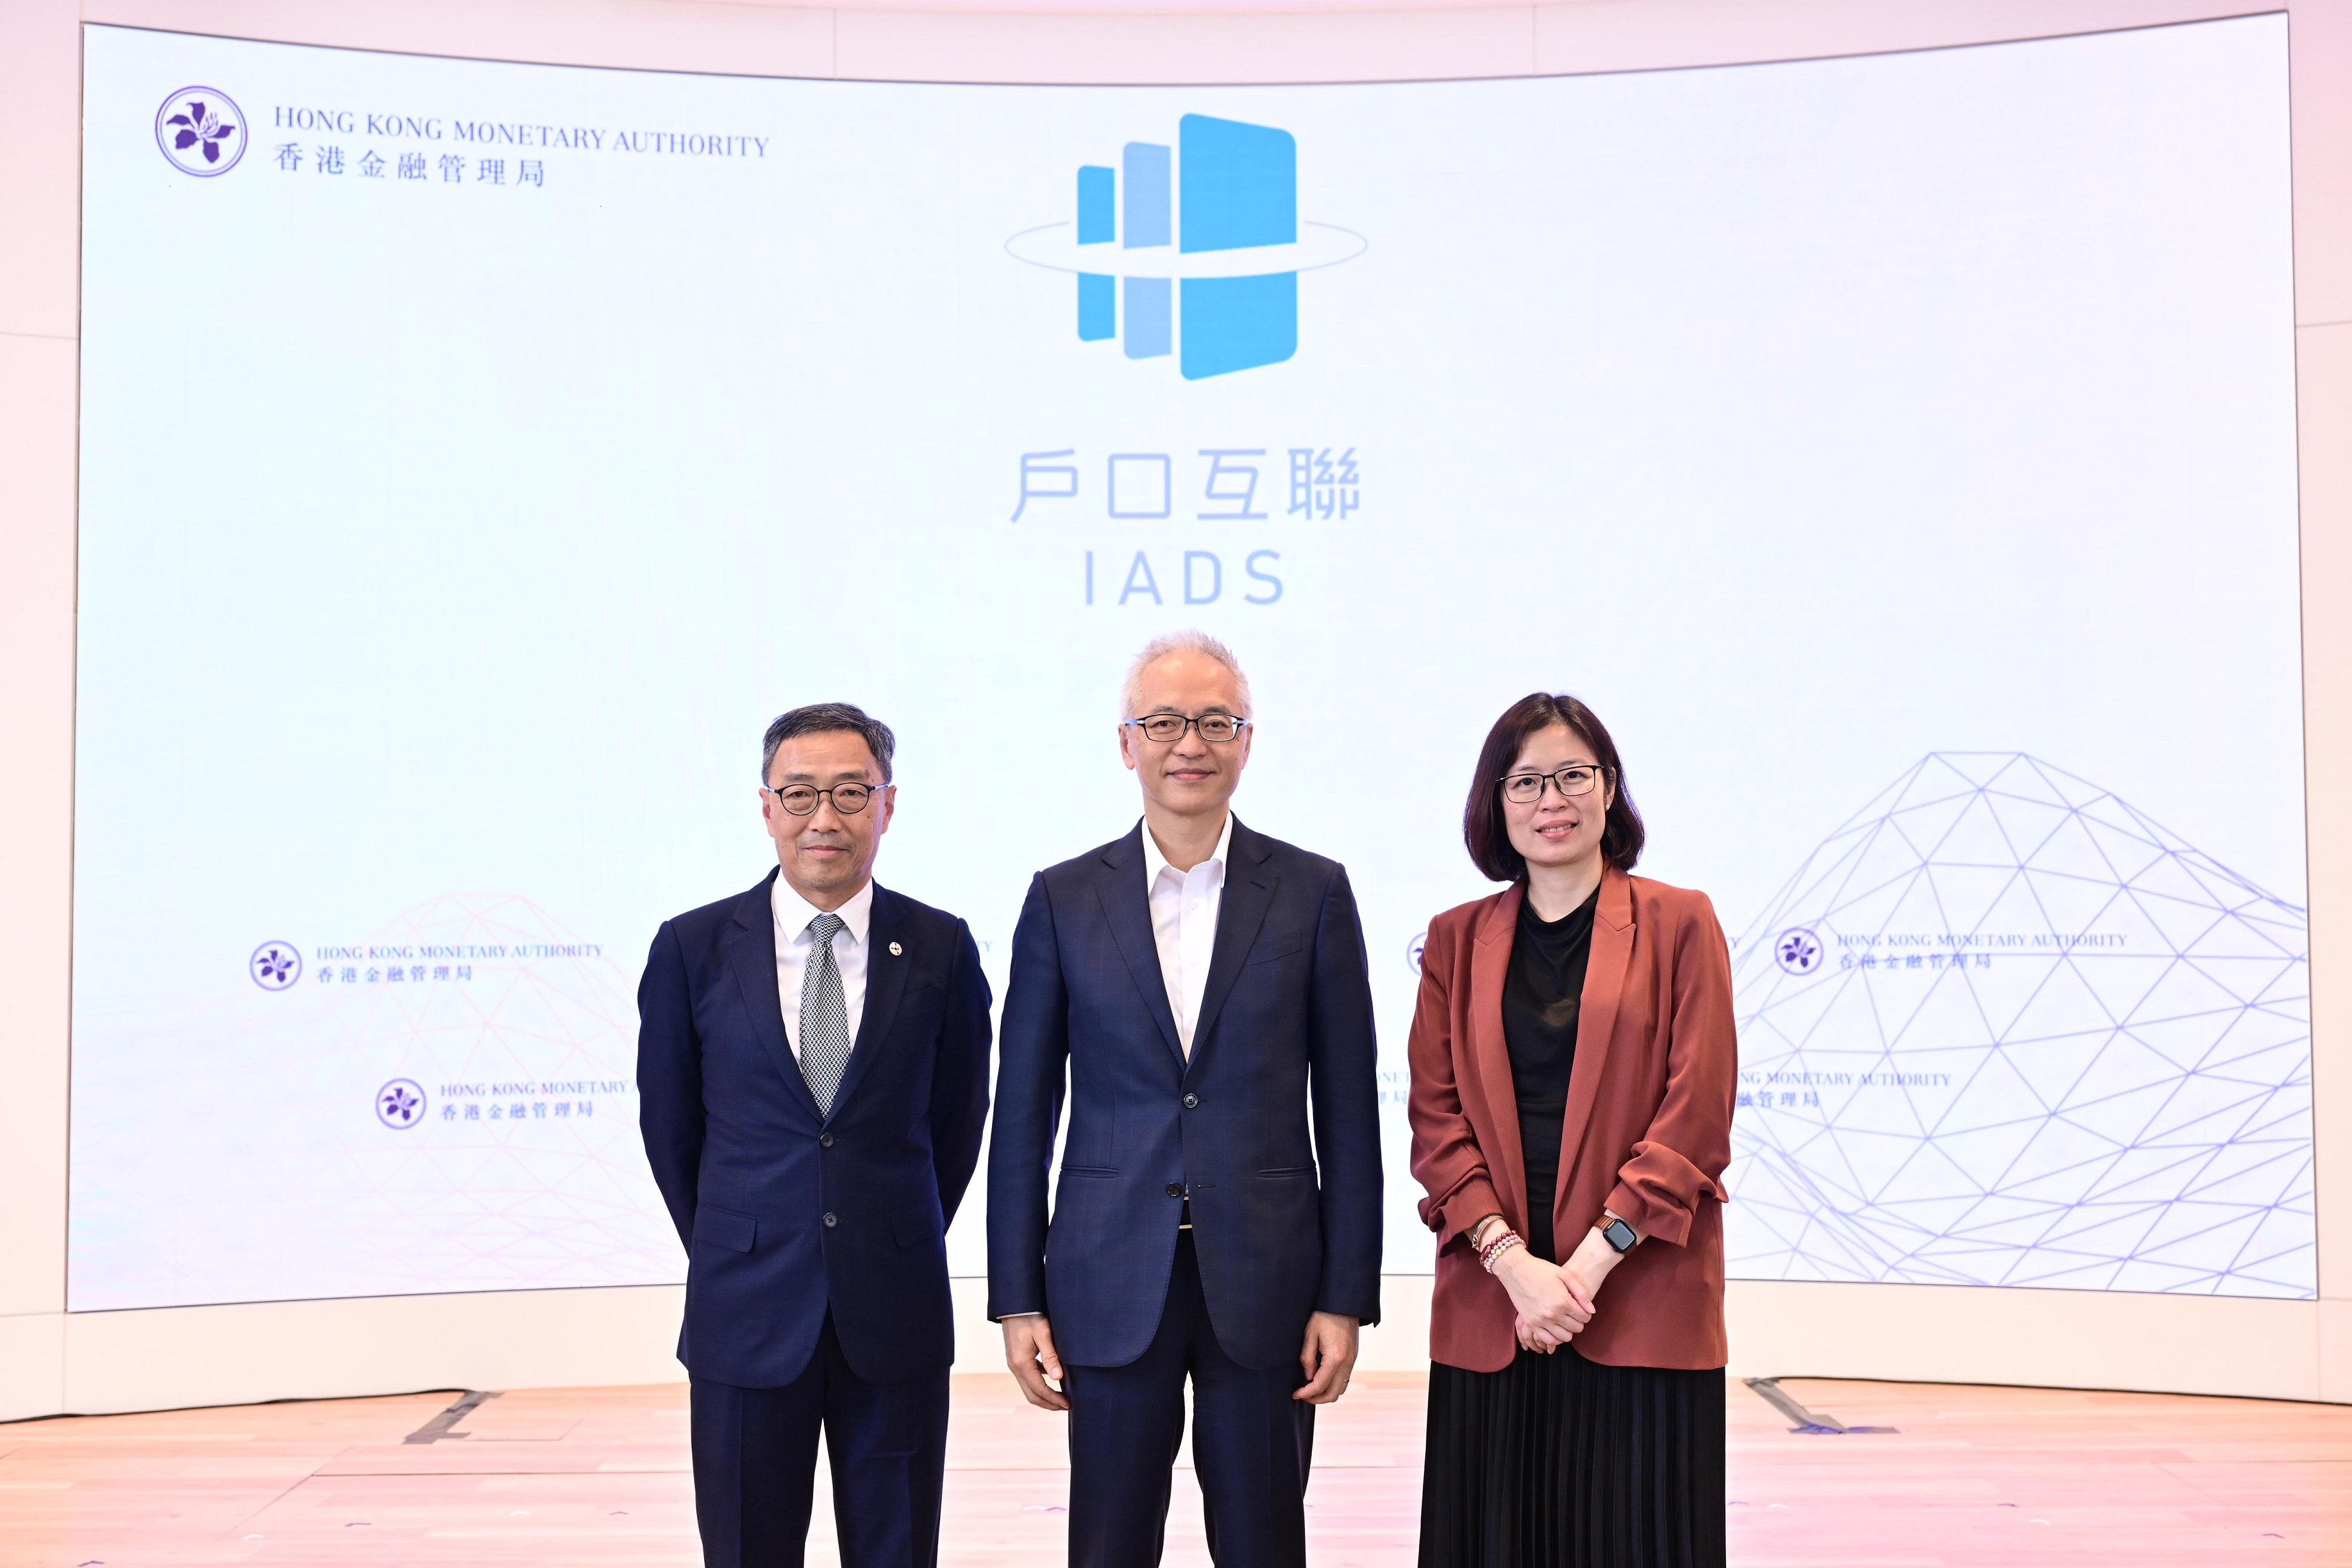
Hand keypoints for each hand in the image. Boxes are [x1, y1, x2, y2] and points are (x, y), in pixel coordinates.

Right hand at [1002, 1316, 1069, 1411]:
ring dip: (1043, 1395)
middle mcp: (1015, 1367)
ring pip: (1028, 1388)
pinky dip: (1039, 1383)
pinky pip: (1027, 1377)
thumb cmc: (1030, 1316)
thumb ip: (1050, 1356)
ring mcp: (1013, 1363)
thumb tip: (1058, 1377)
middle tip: (1065, 1407)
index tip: (1068, 1404)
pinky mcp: (1015, 1358)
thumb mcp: (1043, 1334)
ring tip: (1060, 1397)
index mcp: (1022, 1363)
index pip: (1039, 1390)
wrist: (1014, 1304)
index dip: (1054, 1399)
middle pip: (1031, 1395)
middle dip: (1049, 1404)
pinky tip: (1052, 1378)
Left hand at [1295, 1311, 1359, 1403]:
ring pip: (1341, 1389)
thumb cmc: (1325, 1315)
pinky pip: (1345, 1379)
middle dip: (1316, 1399)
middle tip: (1302, 1395)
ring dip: (1326, 1393)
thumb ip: (1307, 1357)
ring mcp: (1352, 1361)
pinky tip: (1321, 1378)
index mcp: (1335, 1358)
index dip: (1306, 1393)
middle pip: (1333, 1394)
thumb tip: (1308, 1376)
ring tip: (1311, 1389)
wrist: (1345, 1303)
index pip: (1320, 1385)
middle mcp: (1347, 1363)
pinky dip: (1333, 1385)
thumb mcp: (1310, 1334)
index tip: (1295, 1394)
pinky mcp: (1353, 1358)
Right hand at [1518, 1226, 1628, 1351]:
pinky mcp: (1530, 1323)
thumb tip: (1591, 1311)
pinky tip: (1555, 1329)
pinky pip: (1547, 1340)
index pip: (1584, 1317)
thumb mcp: (1565, 1275)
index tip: (1581, 1309)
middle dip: (1578, 1322)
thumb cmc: (1541, 1269)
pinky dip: (1555, 1338)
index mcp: (1563, 1301)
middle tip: (1573, 1314)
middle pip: (1576, 1328)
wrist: (1516, 1269)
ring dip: (1568, 1331)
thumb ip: (1581, 1293)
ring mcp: (1540, 1320)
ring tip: (1565, 1322)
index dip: (1586, 1314)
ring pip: (1564, 1337)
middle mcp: (1552, 1313)